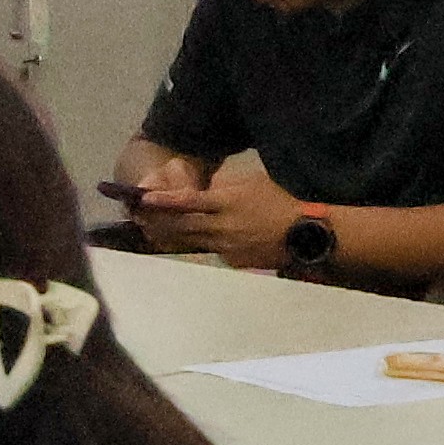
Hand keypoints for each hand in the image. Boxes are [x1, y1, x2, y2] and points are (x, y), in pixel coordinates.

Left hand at [136, 161, 311, 270]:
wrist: (305, 233)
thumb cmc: (281, 200)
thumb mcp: (252, 183)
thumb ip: (225, 189)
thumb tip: (207, 192)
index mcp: (227, 203)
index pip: (187, 202)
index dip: (163, 201)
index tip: (143, 199)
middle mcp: (222, 227)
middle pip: (182, 225)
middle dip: (158, 221)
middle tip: (138, 217)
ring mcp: (227, 247)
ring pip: (192, 240)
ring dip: (170, 236)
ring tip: (151, 229)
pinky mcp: (234, 261)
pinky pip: (211, 250)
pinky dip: (199, 244)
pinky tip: (188, 241)